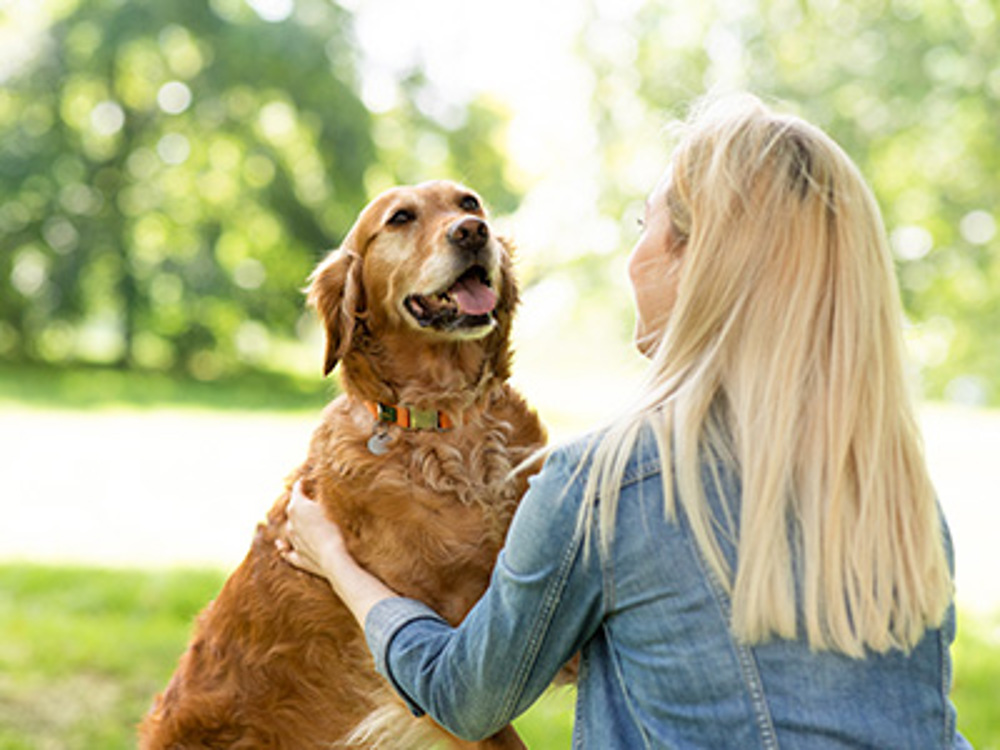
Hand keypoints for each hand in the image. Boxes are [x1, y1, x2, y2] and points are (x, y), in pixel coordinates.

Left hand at [277, 480, 398, 625]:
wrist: (337, 561)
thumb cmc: (339, 531)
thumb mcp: (335, 507)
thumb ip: (332, 492)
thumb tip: (334, 475)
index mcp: (299, 508)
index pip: (298, 491)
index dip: (302, 483)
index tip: (306, 478)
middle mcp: (292, 524)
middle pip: (293, 508)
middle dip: (298, 501)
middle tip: (305, 495)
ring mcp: (294, 542)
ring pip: (289, 529)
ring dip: (293, 522)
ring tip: (297, 518)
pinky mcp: (300, 558)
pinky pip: (288, 552)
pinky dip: (285, 548)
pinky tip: (281, 546)